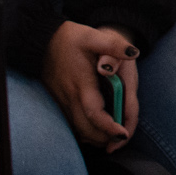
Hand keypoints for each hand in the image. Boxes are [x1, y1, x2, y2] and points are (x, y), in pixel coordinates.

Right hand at [43, 23, 139, 148]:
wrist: (42, 40)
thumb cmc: (70, 38)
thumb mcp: (93, 36)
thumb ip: (113, 45)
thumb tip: (133, 53)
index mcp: (82, 83)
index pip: (94, 113)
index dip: (109, 127)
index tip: (123, 134)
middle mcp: (70, 96)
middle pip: (86, 129)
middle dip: (105, 138)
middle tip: (122, 138)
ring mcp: (62, 101)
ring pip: (77, 130)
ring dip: (95, 137)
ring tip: (112, 138)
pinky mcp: (58, 102)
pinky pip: (71, 124)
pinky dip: (84, 131)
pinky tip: (96, 130)